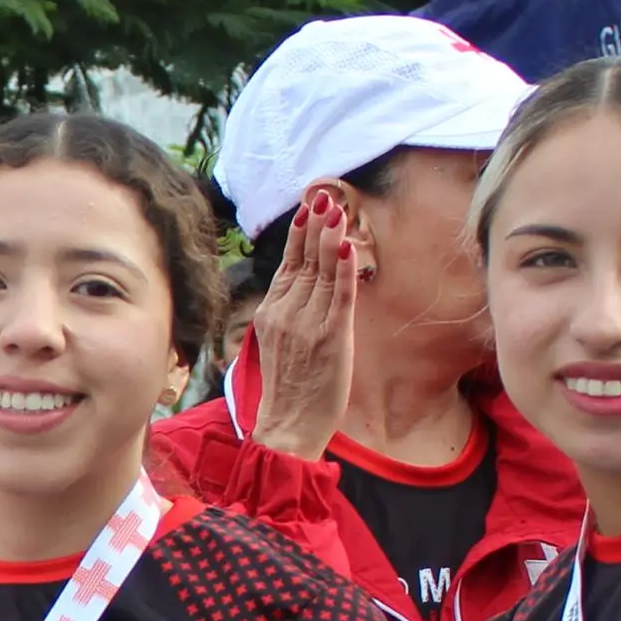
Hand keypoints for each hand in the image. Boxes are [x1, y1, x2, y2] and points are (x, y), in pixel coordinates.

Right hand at [244, 187, 361, 460]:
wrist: (287, 426)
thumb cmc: (288, 390)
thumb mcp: (280, 344)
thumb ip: (290, 313)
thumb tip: (304, 288)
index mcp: (272, 313)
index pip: (288, 265)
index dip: (299, 234)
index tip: (307, 207)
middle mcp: (286, 313)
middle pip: (303, 261)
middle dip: (314, 226)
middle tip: (323, 195)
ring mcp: (307, 324)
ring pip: (321, 272)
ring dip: (330, 238)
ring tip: (336, 208)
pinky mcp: (330, 338)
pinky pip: (339, 296)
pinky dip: (343, 270)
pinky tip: (348, 246)